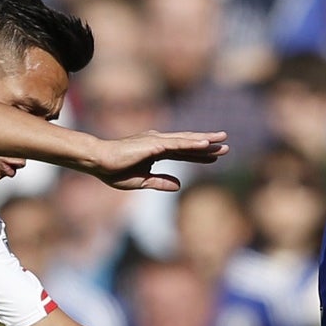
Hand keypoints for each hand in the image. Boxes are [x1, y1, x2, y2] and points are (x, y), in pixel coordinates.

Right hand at [81, 130, 227, 190]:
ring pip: (186, 140)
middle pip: (188, 144)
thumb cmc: (114, 171)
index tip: (215, 157)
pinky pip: (177, 144)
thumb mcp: (142, 181)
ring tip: (223, 139)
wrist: (99, 162)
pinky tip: (206, 143)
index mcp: (155, 151)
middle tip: (226, 145)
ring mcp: (157, 141)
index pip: (182, 153)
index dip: (199, 155)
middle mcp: (158, 142)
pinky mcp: (153, 144)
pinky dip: (192, 143)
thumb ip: (161, 182)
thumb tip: (179, 185)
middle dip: (208, 145)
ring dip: (205, 140)